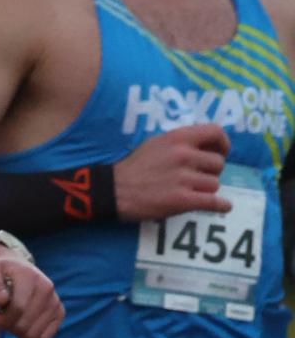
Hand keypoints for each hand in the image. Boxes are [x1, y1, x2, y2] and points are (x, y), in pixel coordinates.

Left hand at [0, 248, 63, 337]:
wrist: (17, 269)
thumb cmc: (1, 275)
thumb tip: (2, 300)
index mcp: (30, 277)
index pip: (19, 308)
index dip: (2, 319)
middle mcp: (47, 289)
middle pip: (25, 325)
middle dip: (8, 326)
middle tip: (1, 318)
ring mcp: (55, 302)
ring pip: (33, 335)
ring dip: (17, 332)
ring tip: (11, 320)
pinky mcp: (59, 313)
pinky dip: (30, 337)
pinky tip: (22, 325)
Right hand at [113, 123, 230, 220]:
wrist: (114, 190)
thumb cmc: (134, 167)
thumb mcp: (155, 143)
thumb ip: (180, 142)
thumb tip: (204, 146)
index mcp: (177, 138)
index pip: (215, 131)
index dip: (223, 143)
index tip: (220, 152)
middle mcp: (183, 155)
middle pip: (218, 163)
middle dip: (211, 172)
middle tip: (199, 178)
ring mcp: (183, 178)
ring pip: (215, 184)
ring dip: (207, 190)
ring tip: (194, 191)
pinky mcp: (182, 200)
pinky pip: (214, 202)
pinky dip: (221, 206)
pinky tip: (221, 206)